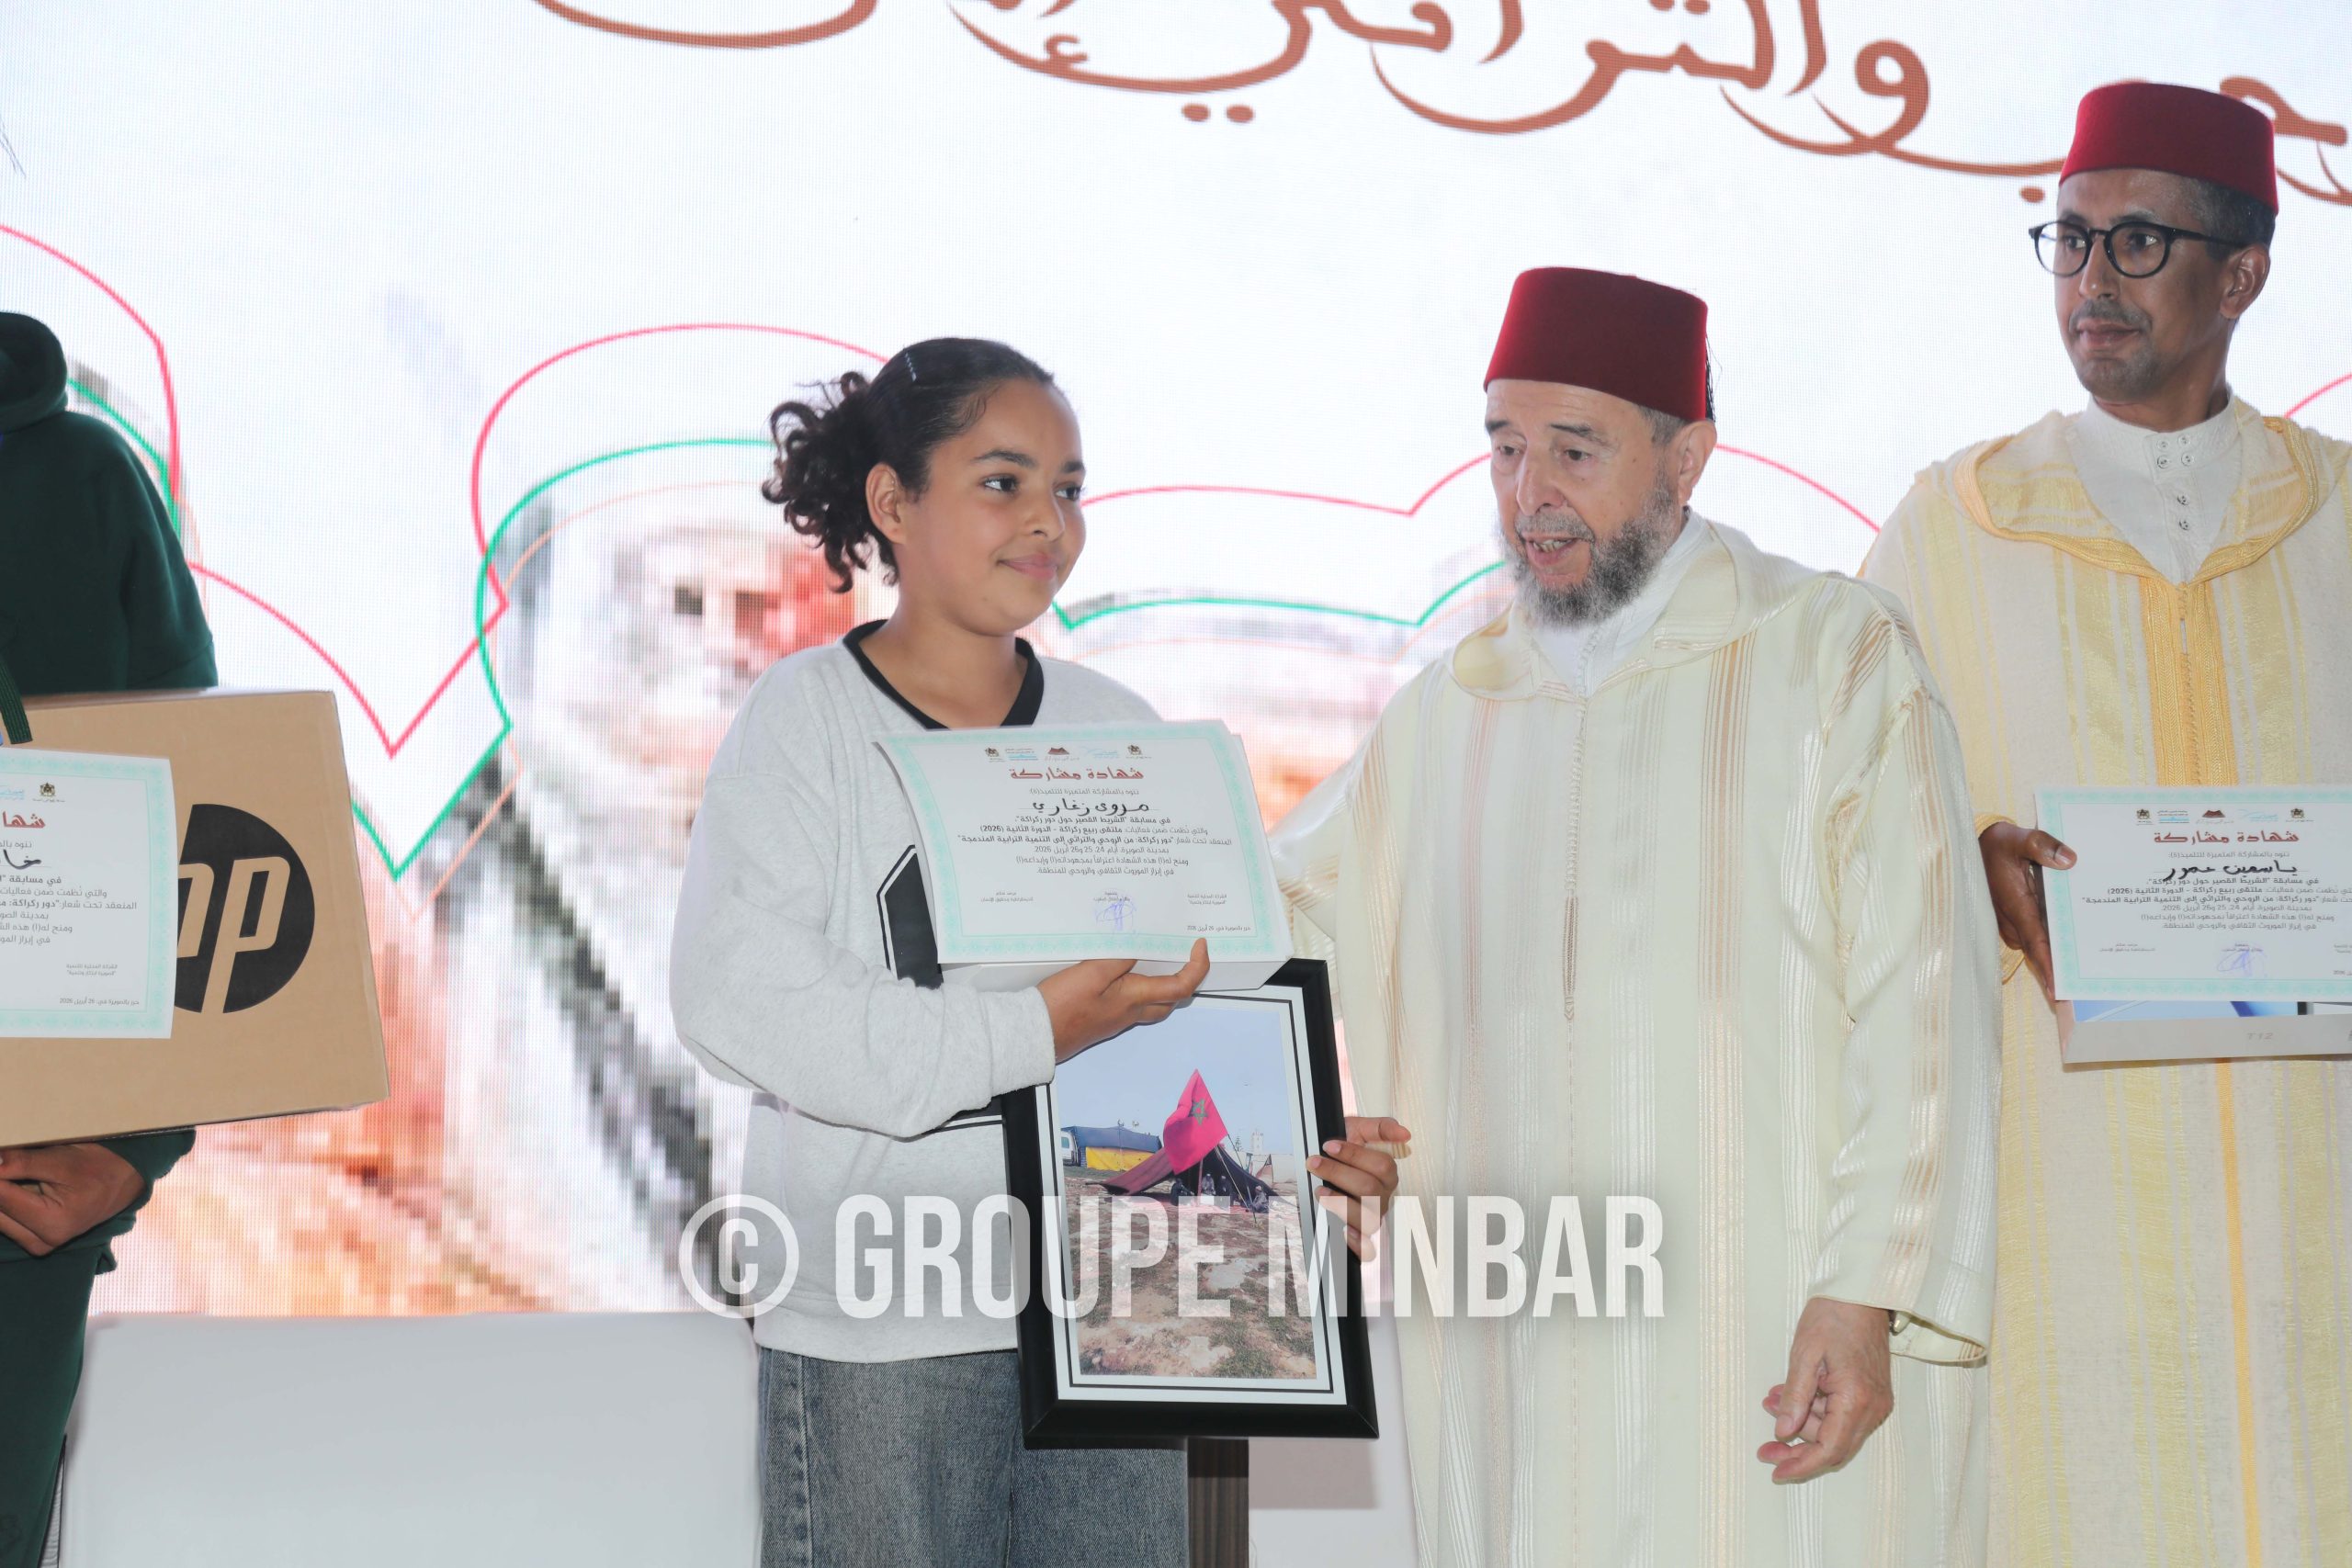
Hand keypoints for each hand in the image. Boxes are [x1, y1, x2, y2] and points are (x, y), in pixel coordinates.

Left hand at [0, 1142, 147, 1256]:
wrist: (122, 1182)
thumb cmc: (97, 1168)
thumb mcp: (62, 1159)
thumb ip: (22, 1163)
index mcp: (52, 1223)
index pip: (1, 1197)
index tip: (1, 1161)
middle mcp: (43, 1242)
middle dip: (1, 1185)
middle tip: (11, 1165)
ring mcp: (39, 1245)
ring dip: (5, 1194)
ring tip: (28, 1178)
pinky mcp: (35, 1243)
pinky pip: (7, 1221)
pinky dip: (10, 1203)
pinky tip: (27, 1189)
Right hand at [1039, 938, 1210, 1062]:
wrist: (1035, 1035)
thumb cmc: (1062, 1005)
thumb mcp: (1092, 972)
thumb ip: (1120, 958)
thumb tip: (1142, 948)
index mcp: (1134, 999)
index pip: (1181, 986)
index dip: (1197, 966)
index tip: (1200, 945)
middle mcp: (1131, 1013)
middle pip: (1171, 999)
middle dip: (1185, 977)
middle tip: (1183, 952)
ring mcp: (1118, 1020)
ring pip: (1153, 1004)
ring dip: (1163, 984)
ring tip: (1156, 958)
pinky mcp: (1104, 1020)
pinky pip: (1133, 1004)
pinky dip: (1140, 987)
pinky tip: (1124, 972)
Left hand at [1308, 1115, 1411, 1258]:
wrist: (1327, 1159)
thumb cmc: (1345, 1146)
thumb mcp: (1360, 1129)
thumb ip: (1381, 1127)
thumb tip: (1404, 1133)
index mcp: (1387, 1173)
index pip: (1380, 1166)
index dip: (1354, 1156)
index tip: (1329, 1145)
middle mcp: (1383, 1196)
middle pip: (1369, 1189)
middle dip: (1338, 1174)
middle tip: (1314, 1162)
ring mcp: (1372, 1215)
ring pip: (1366, 1217)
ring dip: (1340, 1204)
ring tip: (1320, 1190)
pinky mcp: (1359, 1231)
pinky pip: (1365, 1247)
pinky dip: (1356, 1243)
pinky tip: (1343, 1233)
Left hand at [1756, 1297, 1894, 1482]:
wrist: (1861, 1294)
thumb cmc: (1832, 1317)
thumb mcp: (1804, 1354)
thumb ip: (1795, 1396)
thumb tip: (1783, 1432)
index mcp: (1857, 1399)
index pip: (1829, 1449)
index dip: (1801, 1465)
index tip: (1776, 1471)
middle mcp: (1873, 1408)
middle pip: (1834, 1448)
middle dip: (1797, 1450)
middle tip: (1764, 1447)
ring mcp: (1876, 1403)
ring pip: (1836, 1434)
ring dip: (1802, 1425)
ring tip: (1773, 1399)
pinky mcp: (1872, 1396)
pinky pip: (1842, 1418)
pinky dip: (1815, 1413)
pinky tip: (1792, 1397)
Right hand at [1979, 821, 2074, 1001]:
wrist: (1970, 847)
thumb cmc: (1995, 844)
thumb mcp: (2015, 837)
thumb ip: (2042, 845)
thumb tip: (2070, 860)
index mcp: (2016, 905)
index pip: (2036, 943)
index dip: (2047, 968)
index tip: (2058, 992)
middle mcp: (2013, 920)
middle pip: (2041, 950)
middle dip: (2060, 968)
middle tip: (2085, 986)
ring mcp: (2012, 922)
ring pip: (2038, 944)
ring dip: (2057, 954)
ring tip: (2086, 967)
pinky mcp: (2015, 919)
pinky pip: (2036, 935)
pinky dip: (2051, 940)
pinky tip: (2071, 938)